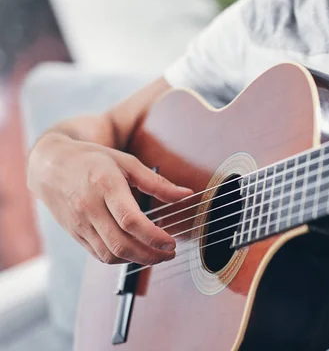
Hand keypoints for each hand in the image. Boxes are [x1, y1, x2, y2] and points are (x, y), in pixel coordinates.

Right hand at [28, 133, 192, 264]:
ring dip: (138, 260)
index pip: (130, 220)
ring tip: (157, 255)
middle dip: (150, 255)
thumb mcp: (127, 163)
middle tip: (169, 253)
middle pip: (121, 244)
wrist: (50, 166)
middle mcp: (89, 208)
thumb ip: (157, 182)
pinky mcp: (75, 234)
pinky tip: (136, 252)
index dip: (153, 236)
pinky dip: (121, 259)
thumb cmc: (92, 160)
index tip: (171, 242)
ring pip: (110, 254)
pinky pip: (99, 255)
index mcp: (105, 185)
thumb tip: (187, 194)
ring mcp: (80, 224)